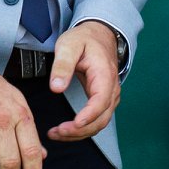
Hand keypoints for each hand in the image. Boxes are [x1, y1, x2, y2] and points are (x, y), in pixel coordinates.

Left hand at [45, 19, 121, 141]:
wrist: (99, 34)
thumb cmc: (84, 39)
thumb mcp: (69, 45)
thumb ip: (62, 65)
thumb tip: (56, 88)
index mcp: (105, 75)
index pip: (100, 101)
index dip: (88, 116)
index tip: (73, 125)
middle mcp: (111, 89)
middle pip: (101, 119)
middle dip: (79, 130)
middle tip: (56, 133)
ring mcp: (109, 97)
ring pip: (99, 123)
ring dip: (79, 133)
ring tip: (56, 134)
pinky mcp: (103, 101)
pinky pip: (96, 120)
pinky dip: (82, 129)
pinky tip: (65, 130)